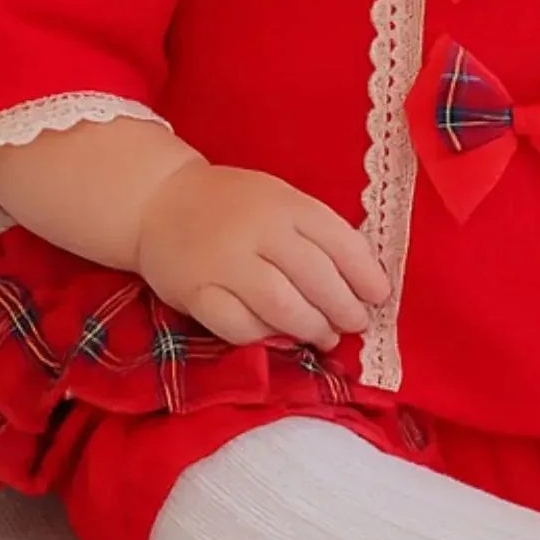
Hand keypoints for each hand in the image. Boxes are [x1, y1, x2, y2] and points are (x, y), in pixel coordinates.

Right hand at [136, 160, 390, 350]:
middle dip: (343, 308)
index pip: (338, 240)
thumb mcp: (279, 199)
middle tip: (355, 324)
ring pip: (281, 306)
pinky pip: (238, 326)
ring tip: (324, 337)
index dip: (366, 273)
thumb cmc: (233, 204)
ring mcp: (224, 262)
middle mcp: (258, 231)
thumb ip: (314, 233)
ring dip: (311, 327)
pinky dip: (265, 338)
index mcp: (285, 204)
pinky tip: (279, 339)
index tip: (381, 296)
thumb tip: (360, 281)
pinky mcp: (196, 292)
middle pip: (314, 278)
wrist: (159, 201)